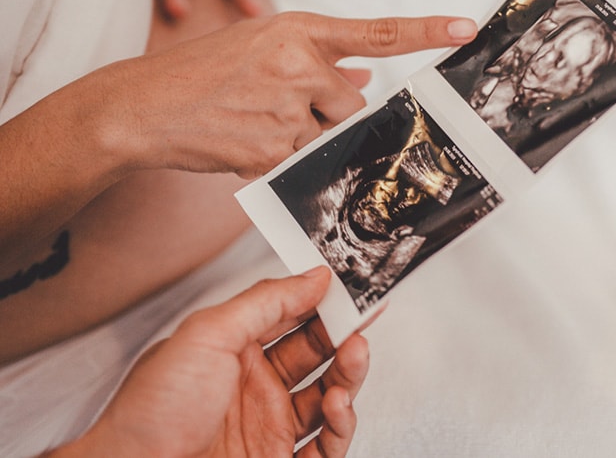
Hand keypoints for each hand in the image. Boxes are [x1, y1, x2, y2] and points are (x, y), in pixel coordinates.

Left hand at [54, 267, 367, 457]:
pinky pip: (328, 446)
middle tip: (363, 320)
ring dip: (349, 376)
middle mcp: (256, 386)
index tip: (354, 287)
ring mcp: (270, 426)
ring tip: (354, 357)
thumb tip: (314, 276)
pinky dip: (343, 426)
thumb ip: (266, 301)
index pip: (293, 316)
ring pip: (330, 397)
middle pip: (319, 355)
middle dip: (345, 335)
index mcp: (235, 350)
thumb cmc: (151, 413)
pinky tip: (339, 406)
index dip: (325, 301)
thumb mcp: (207, 334)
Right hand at [99, 12, 478, 177]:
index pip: (378, 32)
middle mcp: (299, 64)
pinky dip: (278, 159)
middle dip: (329, 116)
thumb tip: (364, 78)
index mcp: (298, 30)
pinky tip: (241, 140)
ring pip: (328, 137)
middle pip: (354, 106)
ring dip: (303, 139)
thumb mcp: (260, 49)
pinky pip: (300, 163)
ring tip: (253, 121)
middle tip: (278, 108)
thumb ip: (317, 62)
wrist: (140, 107)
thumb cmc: (201, 74)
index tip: (467, 28)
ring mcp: (286, 107)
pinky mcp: (272, 149)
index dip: (427, 31)